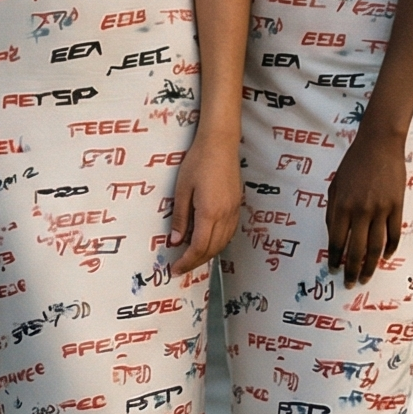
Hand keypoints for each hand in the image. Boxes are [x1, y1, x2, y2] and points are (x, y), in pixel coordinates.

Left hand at [168, 134, 241, 274]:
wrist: (220, 144)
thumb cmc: (197, 162)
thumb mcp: (181, 190)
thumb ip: (180, 217)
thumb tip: (175, 241)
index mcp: (209, 213)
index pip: (199, 247)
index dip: (187, 261)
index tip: (175, 269)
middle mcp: (225, 216)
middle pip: (212, 249)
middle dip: (196, 262)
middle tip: (181, 267)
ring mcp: (234, 211)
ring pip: (223, 243)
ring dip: (208, 254)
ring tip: (192, 258)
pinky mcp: (237, 206)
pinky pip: (229, 233)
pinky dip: (218, 243)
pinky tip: (208, 242)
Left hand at [326, 123, 405, 285]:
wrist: (379, 144)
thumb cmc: (353, 164)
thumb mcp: (335, 185)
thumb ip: (333, 211)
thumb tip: (334, 235)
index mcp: (342, 206)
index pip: (336, 241)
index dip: (334, 258)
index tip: (333, 269)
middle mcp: (361, 211)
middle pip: (356, 249)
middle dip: (352, 270)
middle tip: (350, 283)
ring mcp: (380, 209)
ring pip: (376, 246)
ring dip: (370, 265)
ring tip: (367, 277)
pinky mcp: (397, 206)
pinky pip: (394, 233)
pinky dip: (390, 248)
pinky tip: (385, 257)